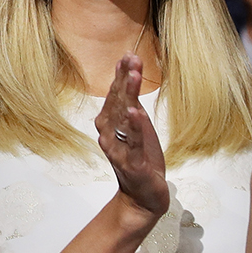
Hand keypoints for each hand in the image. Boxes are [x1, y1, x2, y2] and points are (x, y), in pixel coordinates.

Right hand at [95, 54, 166, 218]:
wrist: (142, 197)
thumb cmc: (140, 160)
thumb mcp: (137, 127)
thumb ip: (130, 103)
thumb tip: (129, 73)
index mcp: (111, 124)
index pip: (116, 94)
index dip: (122, 75)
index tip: (129, 55)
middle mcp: (109, 134)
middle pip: (117, 101)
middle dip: (124, 79)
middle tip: (131, 57)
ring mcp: (119, 148)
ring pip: (122, 118)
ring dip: (127, 96)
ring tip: (134, 76)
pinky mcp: (131, 163)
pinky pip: (132, 142)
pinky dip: (133, 127)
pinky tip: (135, 113)